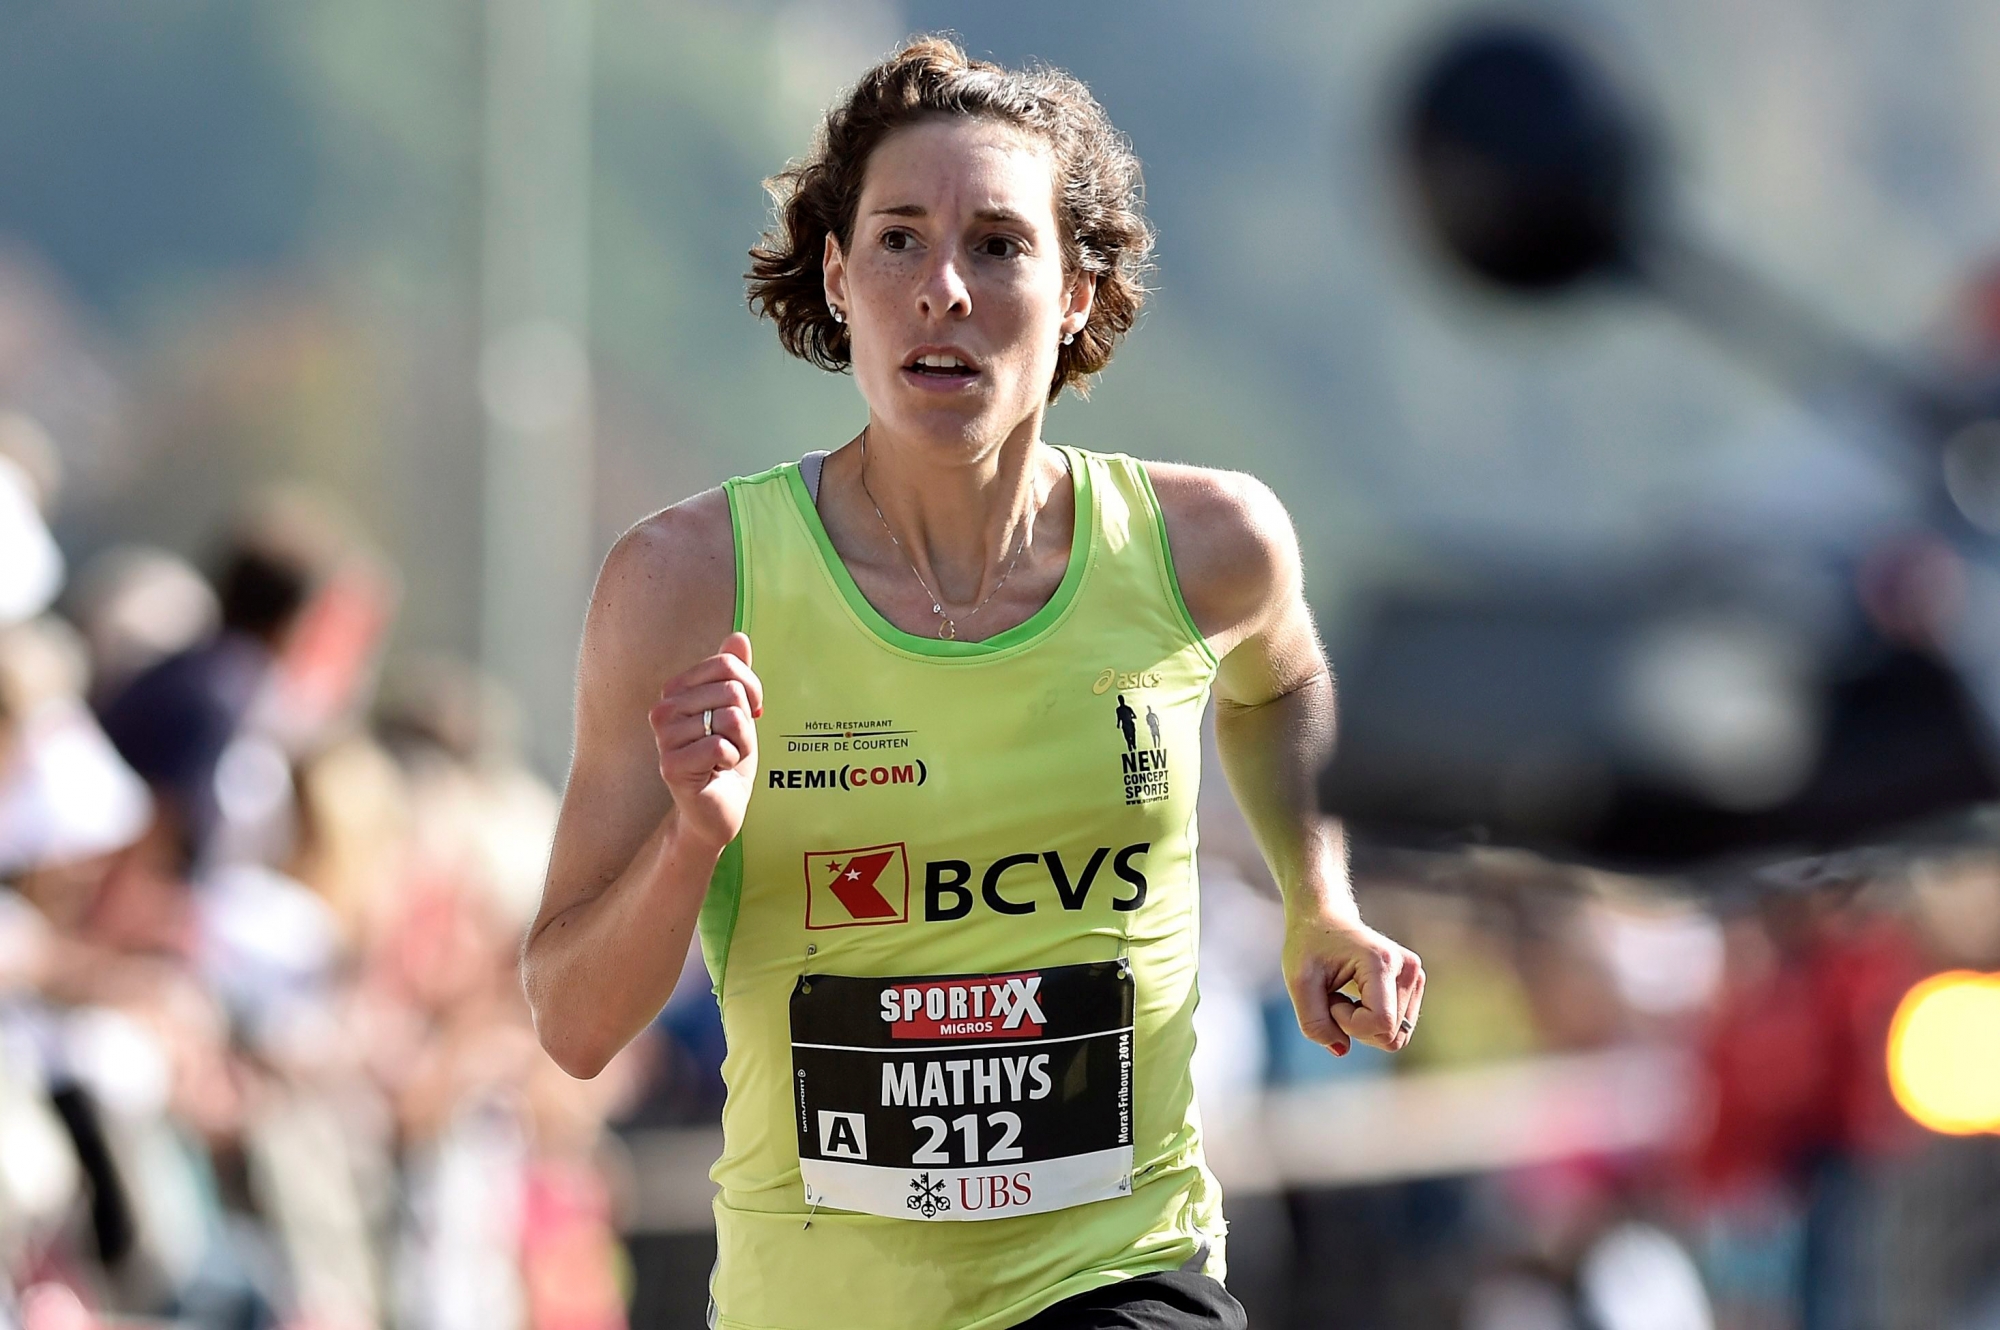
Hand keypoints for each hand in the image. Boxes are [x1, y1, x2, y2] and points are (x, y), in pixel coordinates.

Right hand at [648, 632, 761, 851]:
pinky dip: (732, 760)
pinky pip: (721, 745)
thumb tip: (738, 636)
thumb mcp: (738, 710)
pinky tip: (718, 771)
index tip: (748, 713)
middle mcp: (663, 710)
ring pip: (730, 718)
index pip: (727, 665)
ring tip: (724, 758)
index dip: (751, 688)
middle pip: (731, 690)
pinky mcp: (671, 766)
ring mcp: (664, 738)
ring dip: (740, 743)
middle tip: (732, 743)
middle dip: (746, 721)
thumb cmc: (727, 756)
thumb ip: (736, 673)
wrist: (721, 806)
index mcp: (676, 691)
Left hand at [1280, 902, 1423, 1055]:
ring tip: (1346, 997)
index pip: (1380, 1022)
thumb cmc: (1309, 946)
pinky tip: (1357, 999)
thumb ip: (1314, 1022)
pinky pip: (1396, 1030)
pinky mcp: (1414, 986)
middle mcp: (1408, 969)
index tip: (1330, 999)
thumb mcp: (1298, 983)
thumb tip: (1341, 1050)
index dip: (1349, 1023)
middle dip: (1355, 1027)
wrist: (1323, 919)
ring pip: (1396, 1037)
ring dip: (1363, 1027)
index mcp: (1382, 962)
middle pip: (1390, 1035)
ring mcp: (1415, 977)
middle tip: (1334, 997)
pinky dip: (1372, 1024)